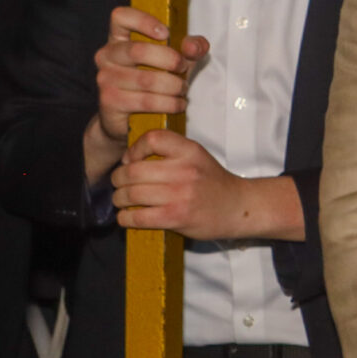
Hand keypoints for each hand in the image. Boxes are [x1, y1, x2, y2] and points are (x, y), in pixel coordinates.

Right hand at [87, 6, 208, 181]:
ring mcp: (105, 79)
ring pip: (146, 80)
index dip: (143, 20)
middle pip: (138, 51)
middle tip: (183, 70)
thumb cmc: (154, 81)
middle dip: (170, 61)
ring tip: (182, 90)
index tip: (165, 33)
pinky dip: (169, 104)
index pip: (121, 17)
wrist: (129, 118)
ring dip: (173, 86)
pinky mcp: (109, 101)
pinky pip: (146, 101)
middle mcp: (107, 56)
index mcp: (120, 39)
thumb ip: (191, 48)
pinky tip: (177, 104)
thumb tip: (193, 45)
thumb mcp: (177, 60)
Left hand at [110, 130, 303, 240]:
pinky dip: (126, 218)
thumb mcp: (197, 157)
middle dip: (118, 179)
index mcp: (190, 151)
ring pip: (130, 194)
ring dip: (119, 199)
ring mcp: (180, 195)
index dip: (133, 149)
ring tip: (122, 201)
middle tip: (120, 184)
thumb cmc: (213, 183)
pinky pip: (137, 217)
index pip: (152, 139)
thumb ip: (170, 152)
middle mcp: (185, 170)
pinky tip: (128, 217)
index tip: (131, 160)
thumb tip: (129, 159)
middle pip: (132, 171)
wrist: (239, 208)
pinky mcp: (175, 217)